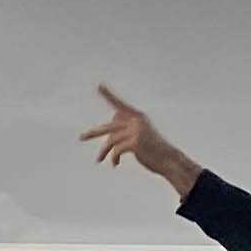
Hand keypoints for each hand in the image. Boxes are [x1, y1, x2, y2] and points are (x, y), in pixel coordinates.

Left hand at [81, 84, 200, 192]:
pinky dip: (113, 158)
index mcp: (137, 116)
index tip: (99, 86)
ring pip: (110, 141)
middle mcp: (136, 120)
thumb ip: (124, 132)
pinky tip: (115, 164)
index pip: (119, 104)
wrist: (169, 160)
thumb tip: (107, 139)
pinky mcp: (135, 142)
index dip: (108, 96)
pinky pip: (116, 150)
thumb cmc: (153, 150)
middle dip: (93, 133)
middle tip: (81, 137)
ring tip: (98, 160)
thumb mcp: (139, 137)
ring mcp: (136, 130)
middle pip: (109, 127)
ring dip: (104, 152)